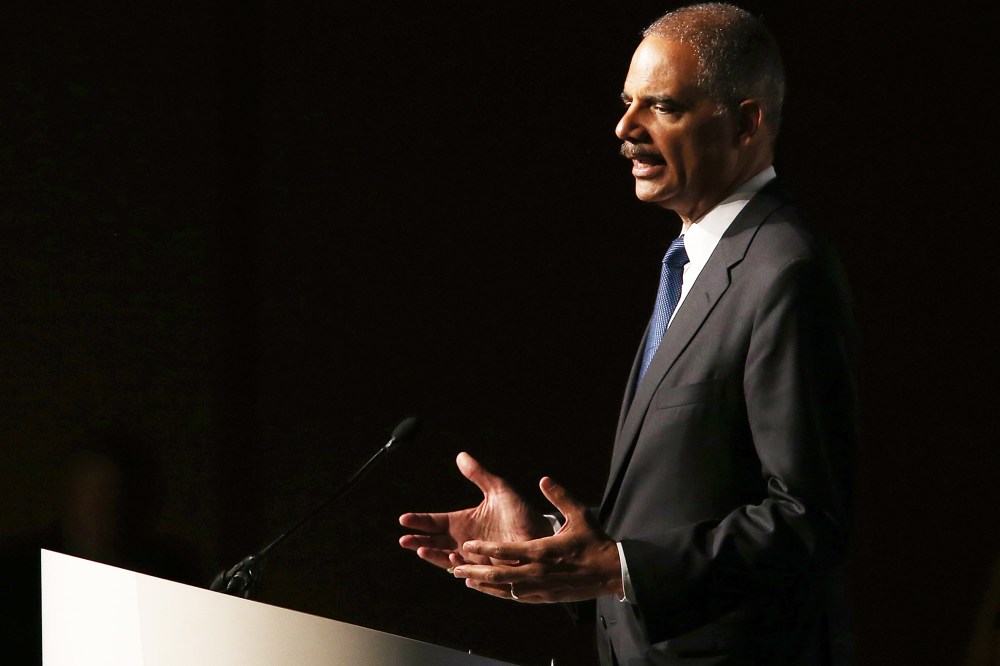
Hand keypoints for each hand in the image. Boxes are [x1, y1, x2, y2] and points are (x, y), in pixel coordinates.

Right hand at [399, 452, 551, 569]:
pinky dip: (456, 564)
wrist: (541, 536)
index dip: (419, 520)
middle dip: (417, 540)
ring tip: (420, 549)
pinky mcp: (483, 568)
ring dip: (432, 554)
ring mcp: (472, 555)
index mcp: (463, 520)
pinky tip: (450, 557)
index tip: (404, 519)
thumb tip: (461, 455)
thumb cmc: (521, 513)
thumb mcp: (498, 490)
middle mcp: (464, 539)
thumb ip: (479, 475)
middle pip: (434, 541)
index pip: (435, 521)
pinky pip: (465, 568)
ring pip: (445, 557)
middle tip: (403, 540)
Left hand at [452, 476, 622, 602]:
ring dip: (483, 585)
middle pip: (498, 574)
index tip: (467, 544)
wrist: (611, 573)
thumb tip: (544, 479)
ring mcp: (540, 588)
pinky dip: (499, 593)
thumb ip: (560, 496)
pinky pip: (516, 597)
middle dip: (474, 570)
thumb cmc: (595, 542)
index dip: (483, 548)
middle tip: (454, 566)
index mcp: (542, 551)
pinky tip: (488, 589)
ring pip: (504, 589)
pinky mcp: (545, 597)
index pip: (505, 551)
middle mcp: (537, 572)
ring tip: (464, 579)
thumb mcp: (580, 514)